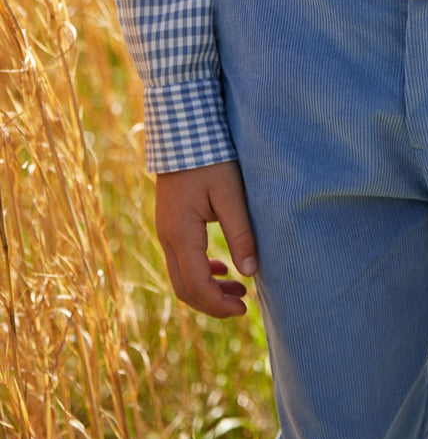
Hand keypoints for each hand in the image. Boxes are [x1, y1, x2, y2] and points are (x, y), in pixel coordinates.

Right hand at [155, 158, 258, 318]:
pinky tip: (221, 267)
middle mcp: (167, 237)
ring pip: (181, 276)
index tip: (244, 308)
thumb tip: (250, 272)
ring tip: (239, 289)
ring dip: (208, 288)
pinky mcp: (171, 224)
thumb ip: (241, 233)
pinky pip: (181, 259)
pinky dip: (200, 271)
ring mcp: (165, 231)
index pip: (196, 285)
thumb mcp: (230, 194)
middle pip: (184, 288)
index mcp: (181, 233)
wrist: (184, 130)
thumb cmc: (211, 158)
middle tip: (243, 305)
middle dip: (212, 303)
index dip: (218, 304)